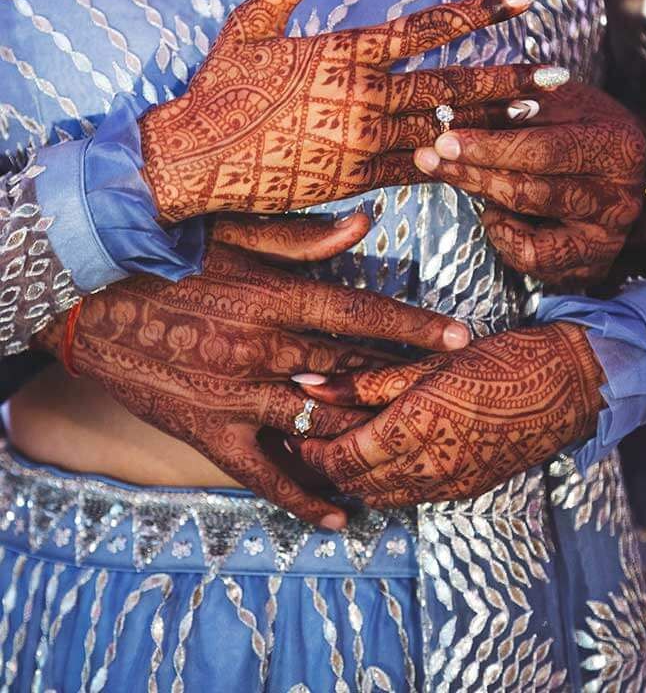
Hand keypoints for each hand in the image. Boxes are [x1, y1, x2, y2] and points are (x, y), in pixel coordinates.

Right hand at [44, 213, 469, 525]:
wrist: (91, 300)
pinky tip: (342, 515)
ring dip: (368, 439)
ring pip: (320, 425)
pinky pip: (266, 475)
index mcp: (273, 296)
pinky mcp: (209, 432)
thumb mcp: (230, 234)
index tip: (461, 337)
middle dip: (404, 386)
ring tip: (414, 452)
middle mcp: (263, 349)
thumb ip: (301, 237)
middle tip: (451, 398)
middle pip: (351, 373)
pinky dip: (305, 498)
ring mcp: (236, 395)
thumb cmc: (165, 258)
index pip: (361, 313)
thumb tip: (366, 224)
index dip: (415, 326)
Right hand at [140, 0, 538, 220]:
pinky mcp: (357, 178)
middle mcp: (365, 97)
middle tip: (557, 73)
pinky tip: (486, 154)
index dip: (482, 10)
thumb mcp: (251, 22)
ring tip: (536, 113)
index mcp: (346, 52)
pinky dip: (454, 160)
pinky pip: (418, 169)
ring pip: (445, 127)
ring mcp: (365, 141)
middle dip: (510, 78)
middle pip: (454, 83)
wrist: (196, 156)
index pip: (429, 26)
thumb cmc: (221, 86)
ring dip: (493, 120)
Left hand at [296, 322, 603, 506]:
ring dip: (354, 478)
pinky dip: (385, 483)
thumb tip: (307, 384)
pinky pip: (409, 496)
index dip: (310, 450)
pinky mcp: (463, 491)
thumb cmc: (493, 363)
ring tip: (338, 446)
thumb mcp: (425, 363)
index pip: (340, 460)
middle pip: (354, 483)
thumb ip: (363, 380)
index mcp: (412, 430)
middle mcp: (426, 469)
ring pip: (380, 496)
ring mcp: (446, 486)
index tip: (293, 428)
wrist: (559, 391)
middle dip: (325, 466)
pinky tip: (381, 455)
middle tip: (306, 439)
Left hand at [414, 82, 645, 282]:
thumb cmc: (583, 128)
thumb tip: (452, 114)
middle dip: (471, 176)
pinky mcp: (589, 264)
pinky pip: (532, 260)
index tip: (444, 141)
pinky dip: (505, 238)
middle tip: (427, 159)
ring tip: (473, 183)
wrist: (626, 168)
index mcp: (614, 147)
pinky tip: (501, 215)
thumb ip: (513, 108)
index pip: (542, 151)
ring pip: (528, 231)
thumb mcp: (558, 104)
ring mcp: (605, 236)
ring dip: (486, 207)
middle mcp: (616, 197)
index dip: (488, 149)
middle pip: (529, 193)